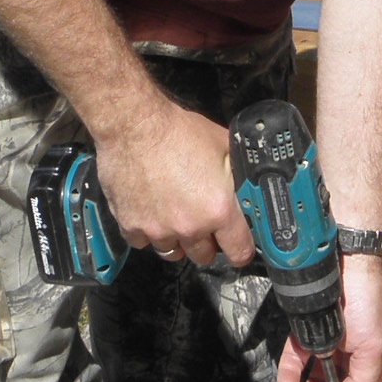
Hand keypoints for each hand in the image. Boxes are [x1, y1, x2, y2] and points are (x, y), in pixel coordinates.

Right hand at [85, 93, 254, 267]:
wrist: (135, 125)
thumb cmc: (179, 131)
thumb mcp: (223, 146)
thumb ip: (238, 173)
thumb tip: (251, 183)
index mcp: (218, 210)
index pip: (239, 251)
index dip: (241, 250)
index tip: (237, 245)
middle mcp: (189, 227)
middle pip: (203, 256)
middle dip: (206, 243)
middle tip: (202, 223)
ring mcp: (158, 230)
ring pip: (172, 252)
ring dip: (176, 239)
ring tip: (174, 216)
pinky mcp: (130, 226)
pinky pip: (142, 242)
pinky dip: (146, 232)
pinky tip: (149, 212)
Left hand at [276, 251, 381, 381]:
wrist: (345, 259)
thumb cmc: (367, 300)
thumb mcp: (374, 346)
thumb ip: (364, 381)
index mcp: (373, 357)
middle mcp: (352, 351)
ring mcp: (329, 339)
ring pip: (315, 374)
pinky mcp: (308, 326)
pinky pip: (299, 353)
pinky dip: (292, 371)